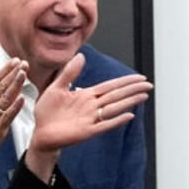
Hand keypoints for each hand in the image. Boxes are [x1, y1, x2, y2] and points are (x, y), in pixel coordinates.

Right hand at [0, 57, 26, 184]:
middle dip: (13, 73)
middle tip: (23, 64)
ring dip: (15, 85)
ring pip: (6, 97)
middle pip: (2, 86)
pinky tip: (21, 99)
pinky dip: (15, 107)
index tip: (14, 61)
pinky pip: (8, 115)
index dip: (5, 69)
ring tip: (23, 74)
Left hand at [24, 54, 151, 180]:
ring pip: (114, 108)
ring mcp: (90, 119)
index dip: (125, 82)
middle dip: (133, 90)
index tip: (140, 77)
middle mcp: (92, 107)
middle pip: (116, 95)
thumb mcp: (56, 87)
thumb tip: (81, 56)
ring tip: (144, 96)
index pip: (110, 86)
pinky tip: (129, 115)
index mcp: (86, 95)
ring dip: (129, 102)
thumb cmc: (46, 112)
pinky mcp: (86, 131)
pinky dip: (116, 120)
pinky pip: (105, 125)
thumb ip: (69, 73)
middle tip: (149, 85)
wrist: (39, 132)